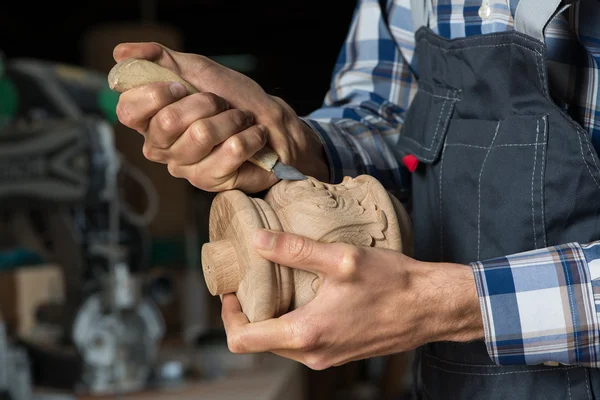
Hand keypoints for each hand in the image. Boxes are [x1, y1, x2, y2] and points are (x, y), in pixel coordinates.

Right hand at [113, 42, 327, 192]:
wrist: (273, 124)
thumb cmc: (234, 99)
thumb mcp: (197, 70)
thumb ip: (159, 59)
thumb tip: (120, 53)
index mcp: (151, 121)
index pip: (128, 111)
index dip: (154, 95)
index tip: (181, 86)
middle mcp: (162, 147)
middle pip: (166, 122)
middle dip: (204, 102)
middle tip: (221, 103)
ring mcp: (186, 167)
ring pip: (201, 135)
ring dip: (231, 119)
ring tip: (240, 120)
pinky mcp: (211, 182)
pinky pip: (229, 152)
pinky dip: (249, 136)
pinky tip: (253, 138)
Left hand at [221, 230, 483, 369]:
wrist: (431, 307)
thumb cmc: (392, 284)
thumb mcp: (340, 259)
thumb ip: (295, 250)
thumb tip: (258, 240)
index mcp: (306, 333)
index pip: (244, 339)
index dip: (228, 315)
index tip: (231, 291)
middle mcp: (313, 353)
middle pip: (259, 343)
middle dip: (248, 315)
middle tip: (250, 283)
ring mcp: (327, 357)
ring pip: (281, 344)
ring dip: (271, 318)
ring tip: (275, 286)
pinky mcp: (340, 353)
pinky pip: (302, 343)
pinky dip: (293, 323)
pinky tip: (304, 296)